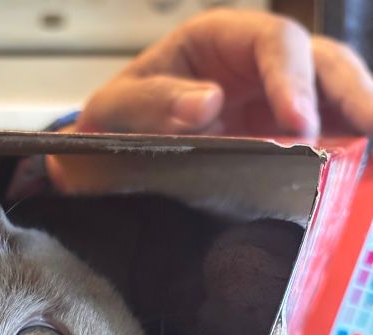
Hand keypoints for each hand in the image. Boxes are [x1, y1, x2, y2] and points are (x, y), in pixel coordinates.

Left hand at [72, 10, 372, 138]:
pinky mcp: (280, 139)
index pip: (274, 42)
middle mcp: (256, 65)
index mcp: (218, 40)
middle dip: (351, 92)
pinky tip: (356, 172)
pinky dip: (343, 151)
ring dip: (358, 118)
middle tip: (370, 127)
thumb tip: (207, 104)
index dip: (293, 78)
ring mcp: (274, 101)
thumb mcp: (115, 110)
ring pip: (333, 95)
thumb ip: (151, 103)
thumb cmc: (115, 123)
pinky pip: (323, 136)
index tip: (299, 125)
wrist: (108, 159)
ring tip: (370, 154)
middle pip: (321, 62)